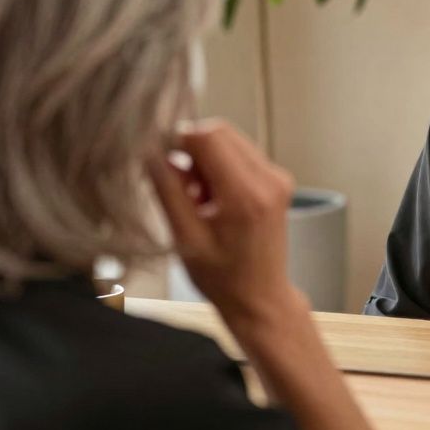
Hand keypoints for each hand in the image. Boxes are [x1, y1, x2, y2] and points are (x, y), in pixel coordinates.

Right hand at [146, 119, 299, 322]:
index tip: (160, 158)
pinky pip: (240, 154)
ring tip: (197, 199)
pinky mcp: (277, 179)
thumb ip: (168, 190)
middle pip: (220, 131)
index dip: (178, 139)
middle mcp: (269, 179)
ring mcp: (277, 177)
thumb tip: (151, 152)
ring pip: (230, 140)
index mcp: (246, 195)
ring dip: (205, 159)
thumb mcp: (185, 238)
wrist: (260, 297)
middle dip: (192, 150)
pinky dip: (220, 167)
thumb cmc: (223, 277)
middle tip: (180, 186)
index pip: (209, 136)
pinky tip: (212, 199)